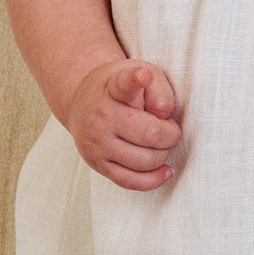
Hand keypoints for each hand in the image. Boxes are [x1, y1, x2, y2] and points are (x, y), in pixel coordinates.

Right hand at [65, 59, 181, 189]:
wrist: (83, 103)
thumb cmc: (119, 90)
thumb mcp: (139, 72)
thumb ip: (158, 90)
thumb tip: (162, 117)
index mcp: (112, 90)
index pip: (123, 84)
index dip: (135, 80)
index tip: (143, 75)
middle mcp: (101, 118)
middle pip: (150, 135)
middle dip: (170, 134)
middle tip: (169, 128)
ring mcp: (97, 145)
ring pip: (144, 162)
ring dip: (163, 155)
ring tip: (161, 143)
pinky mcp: (99, 165)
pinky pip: (130, 181)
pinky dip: (153, 179)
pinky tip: (165, 170)